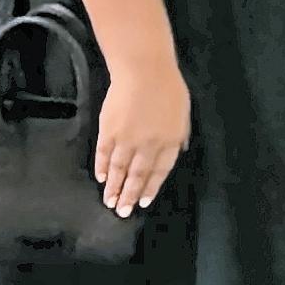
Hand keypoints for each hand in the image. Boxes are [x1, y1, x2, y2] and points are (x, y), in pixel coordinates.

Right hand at [96, 49, 188, 215]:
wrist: (144, 72)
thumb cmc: (168, 89)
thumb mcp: (182, 116)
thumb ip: (177, 136)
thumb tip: (176, 151)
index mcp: (171, 141)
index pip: (159, 172)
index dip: (150, 188)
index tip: (143, 202)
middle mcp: (149, 145)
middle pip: (137, 175)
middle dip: (129, 196)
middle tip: (121, 212)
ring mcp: (128, 139)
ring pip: (119, 169)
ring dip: (114, 188)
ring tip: (109, 202)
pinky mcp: (109, 131)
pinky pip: (105, 154)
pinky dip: (103, 168)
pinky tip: (101, 179)